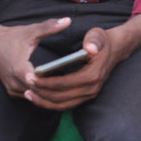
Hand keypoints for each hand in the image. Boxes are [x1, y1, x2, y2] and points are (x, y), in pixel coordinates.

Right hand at [0, 15, 70, 98]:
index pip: (38, 83)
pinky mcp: (12, 90)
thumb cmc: (12, 37)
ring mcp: (12, 88)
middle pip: (38, 93)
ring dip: (49, 94)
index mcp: (19, 69)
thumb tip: (68, 20)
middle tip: (75, 86)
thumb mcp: (31, 31)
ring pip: (34, 97)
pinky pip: (29, 96)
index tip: (69, 80)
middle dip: (55, 90)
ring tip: (68, 88)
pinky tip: (56, 89)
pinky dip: (41, 94)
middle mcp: (14, 82)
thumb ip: (50, 27)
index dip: (53, 83)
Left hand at [26, 14, 140, 109]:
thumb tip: (90, 48)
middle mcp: (91, 89)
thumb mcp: (98, 35)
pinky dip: (51, 103)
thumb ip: (93, 40)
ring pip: (62, 105)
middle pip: (61, 97)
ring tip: (28, 94)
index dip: (46, 83)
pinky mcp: (85, 96)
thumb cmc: (102, 40)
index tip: (31, 77)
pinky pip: (66, 105)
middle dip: (41, 93)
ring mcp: (89, 94)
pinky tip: (38, 97)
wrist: (116, 49)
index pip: (64, 84)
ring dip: (44, 101)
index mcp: (92, 75)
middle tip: (25, 86)